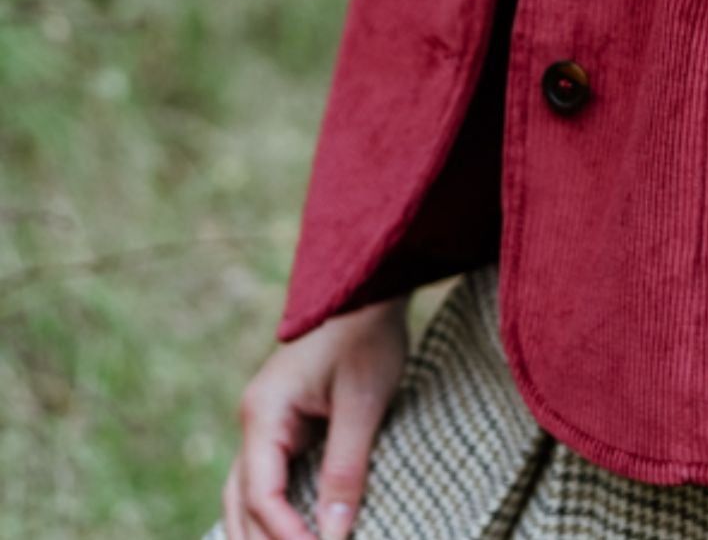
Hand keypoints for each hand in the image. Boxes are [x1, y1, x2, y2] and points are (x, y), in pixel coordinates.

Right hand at [222, 295, 409, 539]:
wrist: (368, 290)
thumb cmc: (367, 338)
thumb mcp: (363, 402)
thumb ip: (345, 468)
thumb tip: (334, 535)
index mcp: (264, 411)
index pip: (262, 494)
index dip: (286, 537)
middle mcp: (254, 421)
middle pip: (241, 503)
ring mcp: (263, 423)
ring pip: (245, 496)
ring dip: (259, 535)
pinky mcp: (281, 426)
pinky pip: (265, 482)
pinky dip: (271, 515)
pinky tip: (288, 537)